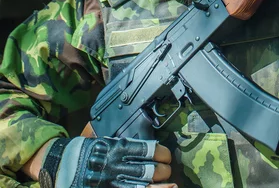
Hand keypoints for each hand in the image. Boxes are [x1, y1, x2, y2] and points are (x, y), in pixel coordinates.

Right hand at [39, 136, 175, 187]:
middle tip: (167, 170)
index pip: (148, 150)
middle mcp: (118, 165)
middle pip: (150, 170)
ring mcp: (113, 180)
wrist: (62, 165)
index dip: (161, 154)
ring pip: (145, 185)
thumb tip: (144, 145)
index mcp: (118, 147)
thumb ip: (121, 142)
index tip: (166, 155)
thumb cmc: (85, 150)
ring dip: (161, 186)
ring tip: (171, 184)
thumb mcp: (104, 139)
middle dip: (163, 171)